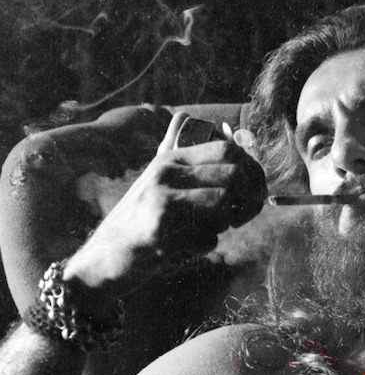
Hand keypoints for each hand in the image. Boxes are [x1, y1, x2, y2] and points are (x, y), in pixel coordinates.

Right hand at [63, 112, 266, 298]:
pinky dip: (204, 247)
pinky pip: (207, 239)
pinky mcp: (160, 232)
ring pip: (223, 205)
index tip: (250, 193)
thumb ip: (178, 149)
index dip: (250, 172)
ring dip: (224, 224)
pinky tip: (186, 248)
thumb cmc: (140, 218)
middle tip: (236, 218)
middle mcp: (165, 173)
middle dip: (244, 200)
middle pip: (232, 176)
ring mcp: (161, 200)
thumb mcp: (156, 177)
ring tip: (206, 230)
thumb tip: (198, 118)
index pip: (227, 150)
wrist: (104, 256)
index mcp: (170, 158)